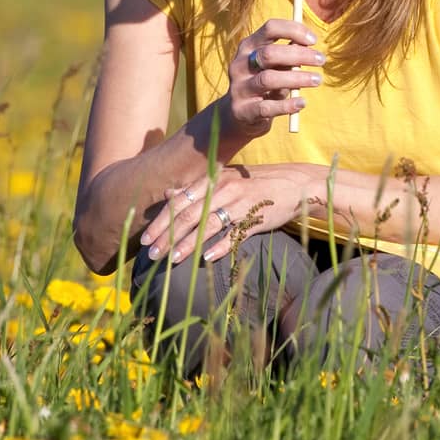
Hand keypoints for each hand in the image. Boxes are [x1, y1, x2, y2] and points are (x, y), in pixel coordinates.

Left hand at [140, 166, 316, 264]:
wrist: (294, 184)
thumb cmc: (255, 184)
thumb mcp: (225, 181)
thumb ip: (197, 189)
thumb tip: (167, 195)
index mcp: (214, 179)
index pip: (180, 201)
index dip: (160, 221)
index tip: (145, 239)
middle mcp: (225, 188)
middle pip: (189, 214)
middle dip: (167, 236)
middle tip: (151, 255)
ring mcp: (241, 203)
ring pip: (207, 225)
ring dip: (187, 244)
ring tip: (171, 260)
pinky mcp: (256, 217)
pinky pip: (234, 234)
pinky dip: (219, 246)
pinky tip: (205, 258)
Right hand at [223, 18, 322, 138]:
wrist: (241, 115)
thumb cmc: (265, 82)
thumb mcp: (275, 65)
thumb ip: (288, 53)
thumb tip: (309, 43)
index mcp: (248, 46)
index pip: (269, 28)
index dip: (293, 30)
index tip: (313, 40)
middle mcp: (240, 65)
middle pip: (269, 54)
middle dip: (300, 55)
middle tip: (321, 60)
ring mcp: (239, 88)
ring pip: (268, 79)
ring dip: (297, 78)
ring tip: (317, 80)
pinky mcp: (243, 111)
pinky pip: (267, 107)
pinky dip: (287, 105)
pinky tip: (302, 102)